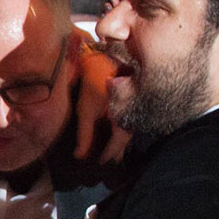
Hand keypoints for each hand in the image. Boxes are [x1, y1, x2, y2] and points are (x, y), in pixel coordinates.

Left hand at [71, 36, 131, 162]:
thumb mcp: (86, 110)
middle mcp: (136, 117)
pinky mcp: (139, 100)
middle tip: (110, 162)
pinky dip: (124, 127)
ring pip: (131, 131)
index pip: (117, 147)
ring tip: (114, 150)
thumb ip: (84, 134)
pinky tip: (118, 129)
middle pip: (127, 141)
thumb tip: (79, 157)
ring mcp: (139, 108)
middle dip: (118, 152)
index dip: (108, 156)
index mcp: (125, 121)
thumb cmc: (94, 81)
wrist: (106, 56)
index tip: (100, 163)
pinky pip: (132, 119)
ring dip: (122, 141)